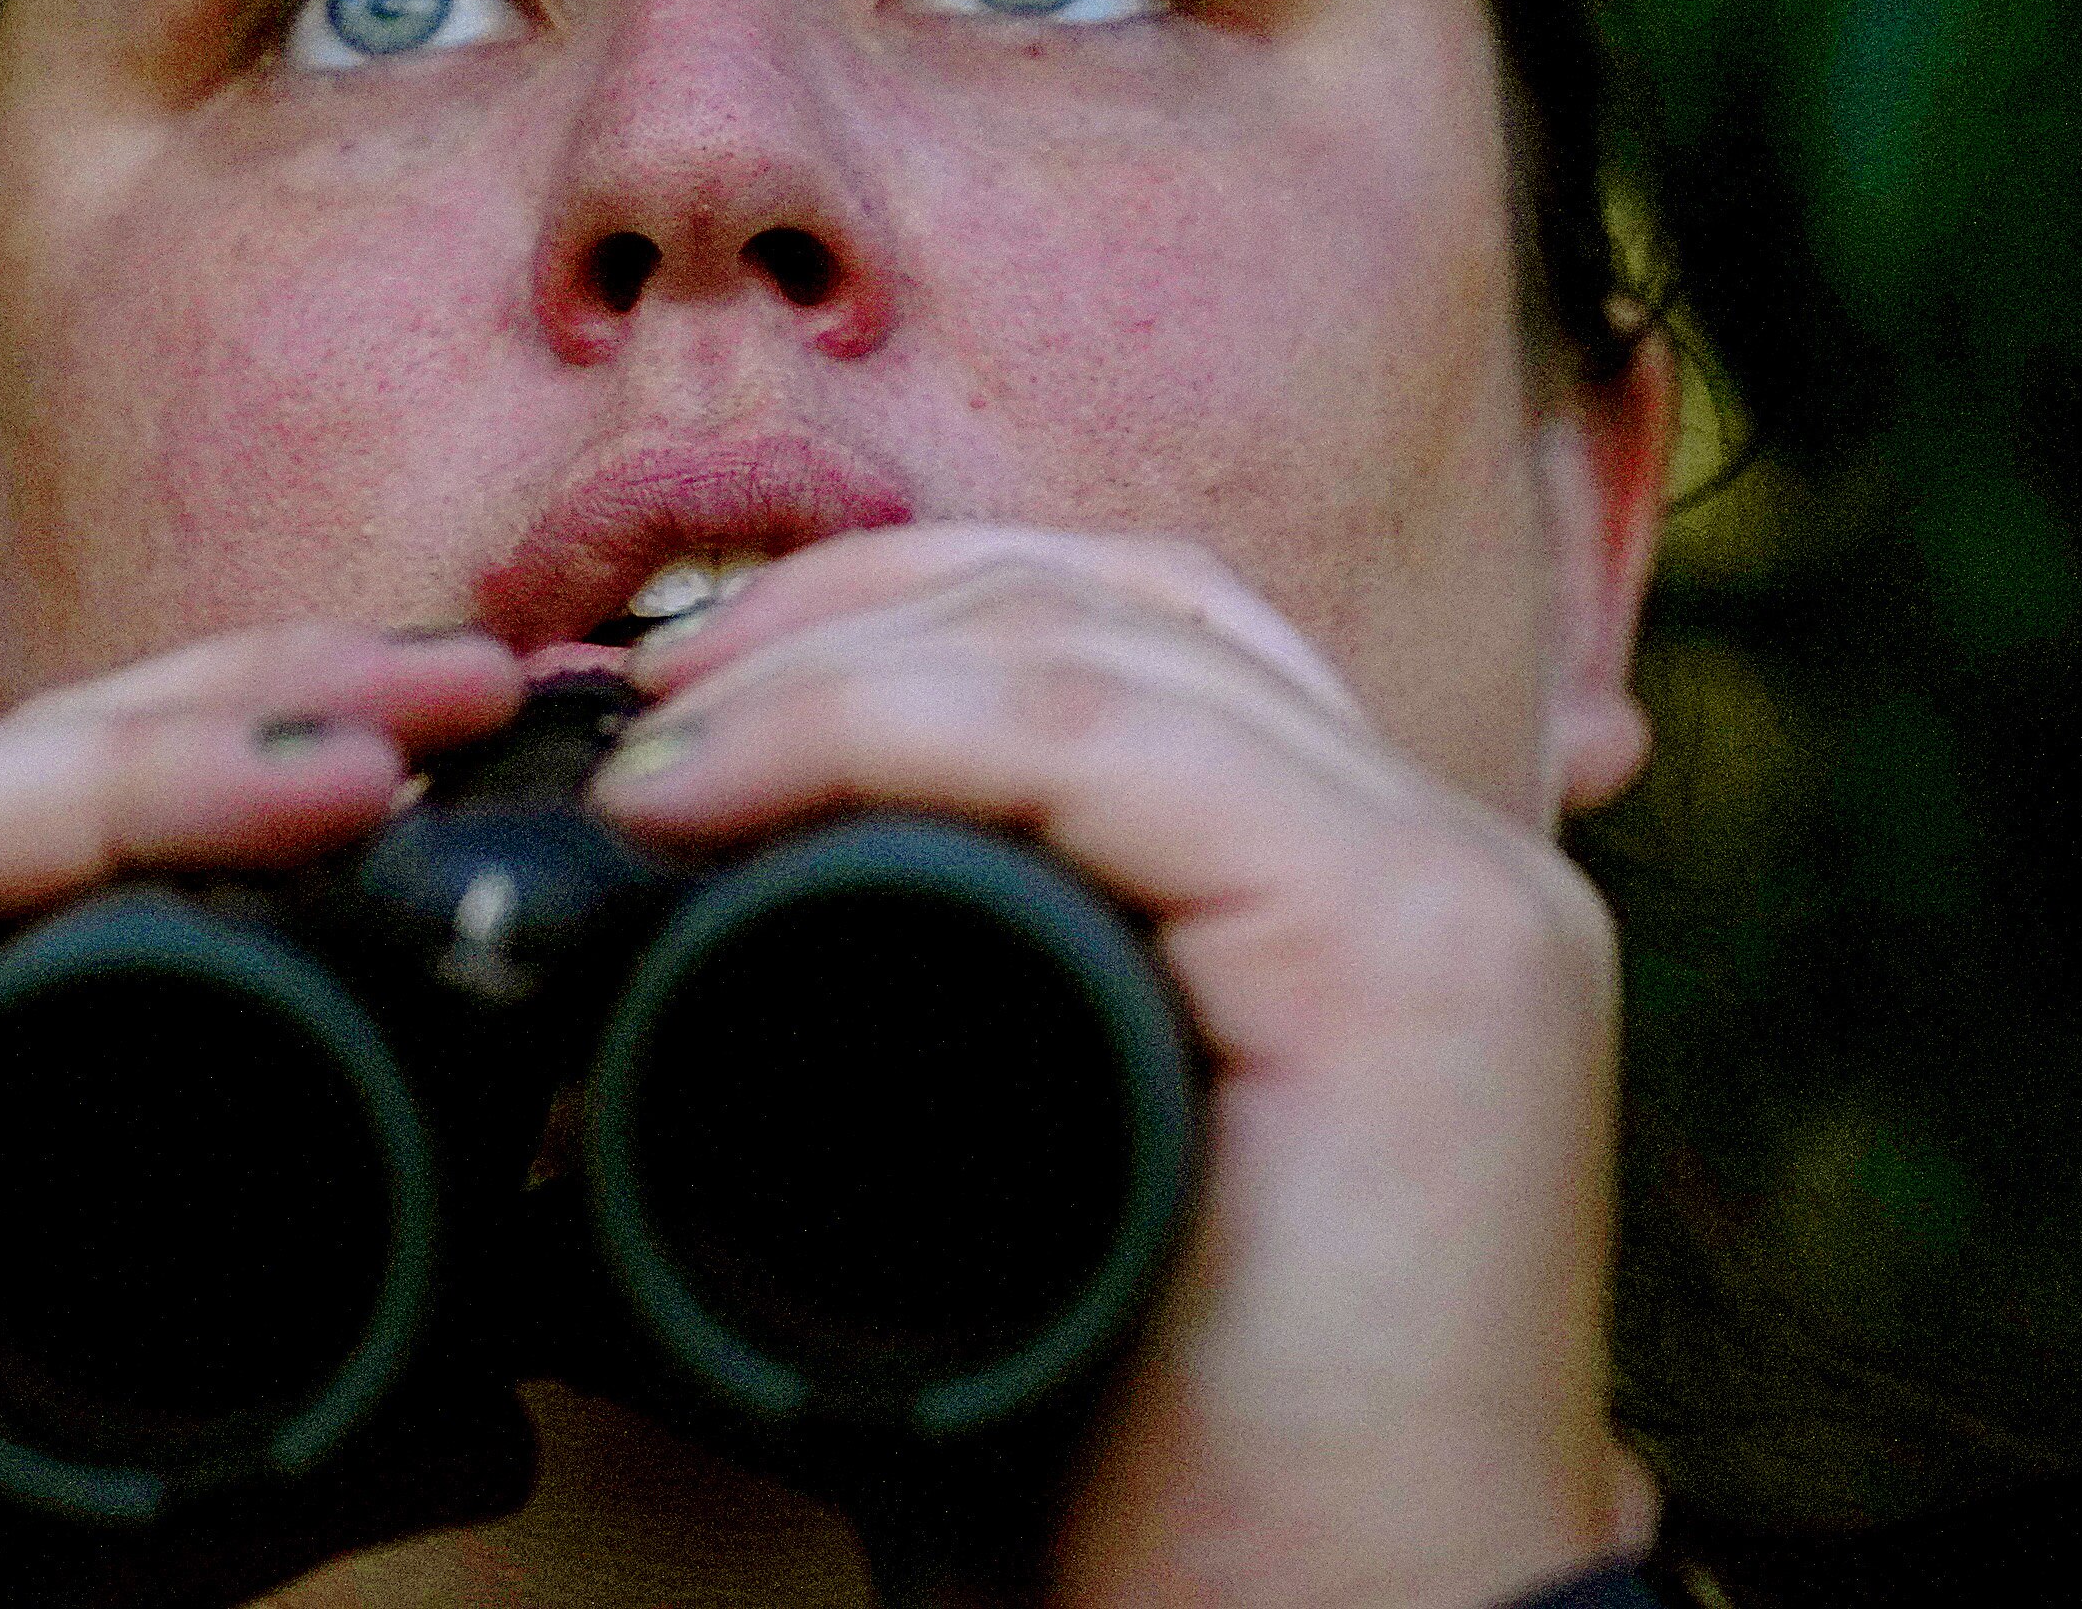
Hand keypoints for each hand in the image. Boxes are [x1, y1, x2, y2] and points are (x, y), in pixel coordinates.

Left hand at [592, 527, 1647, 1608]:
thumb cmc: (1146, 1483)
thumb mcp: (1013, 1180)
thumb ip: (934, 1008)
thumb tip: (680, 895)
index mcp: (1371, 887)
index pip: (1128, 635)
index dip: (892, 617)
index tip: (672, 699)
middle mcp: (1443, 853)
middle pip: (1119, 598)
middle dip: (851, 607)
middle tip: (634, 700)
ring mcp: (1447, 887)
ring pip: (1102, 640)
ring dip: (837, 658)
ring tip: (654, 752)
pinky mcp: (1412, 954)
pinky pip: (1105, 739)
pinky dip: (882, 726)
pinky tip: (722, 782)